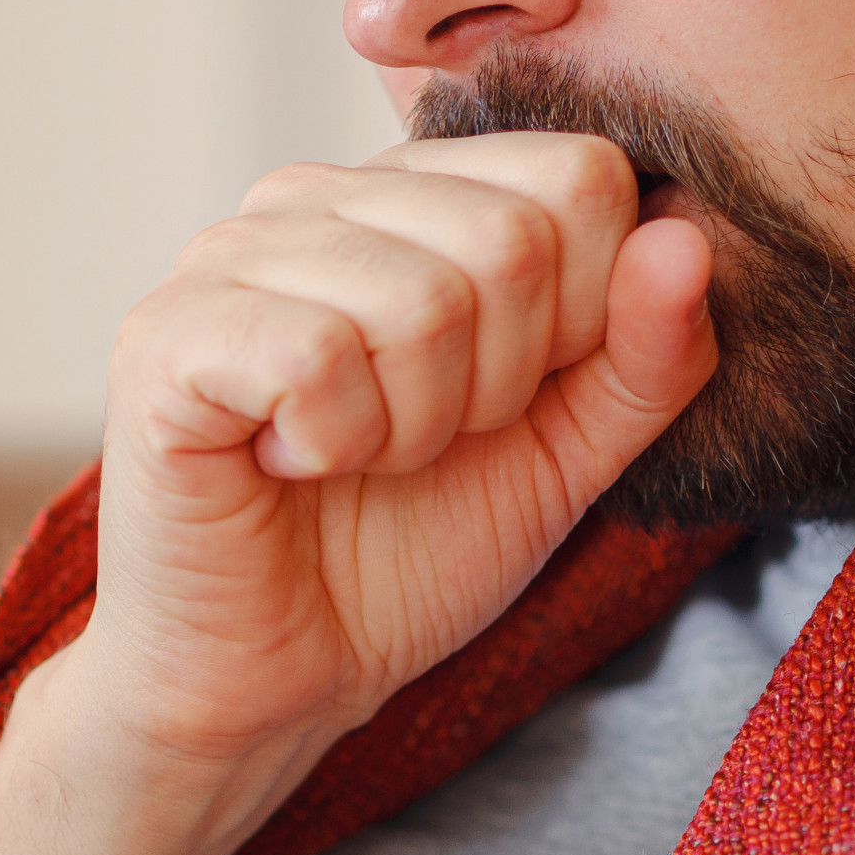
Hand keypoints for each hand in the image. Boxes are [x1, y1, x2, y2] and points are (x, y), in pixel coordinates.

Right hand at [80, 133, 717, 776]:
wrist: (274, 676)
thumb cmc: (408, 549)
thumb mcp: (569, 454)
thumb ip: (647, 354)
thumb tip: (688, 237)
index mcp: (422, 197)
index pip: (582, 177)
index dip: (581, 319)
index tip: (504, 399)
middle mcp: (321, 194)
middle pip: (513, 238)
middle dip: (499, 387)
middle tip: (419, 443)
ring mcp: (232, 252)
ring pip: (419, 300)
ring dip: (412, 428)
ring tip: (353, 456)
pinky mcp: (166, 334)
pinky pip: (314, 355)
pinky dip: (331, 442)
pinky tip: (288, 461)